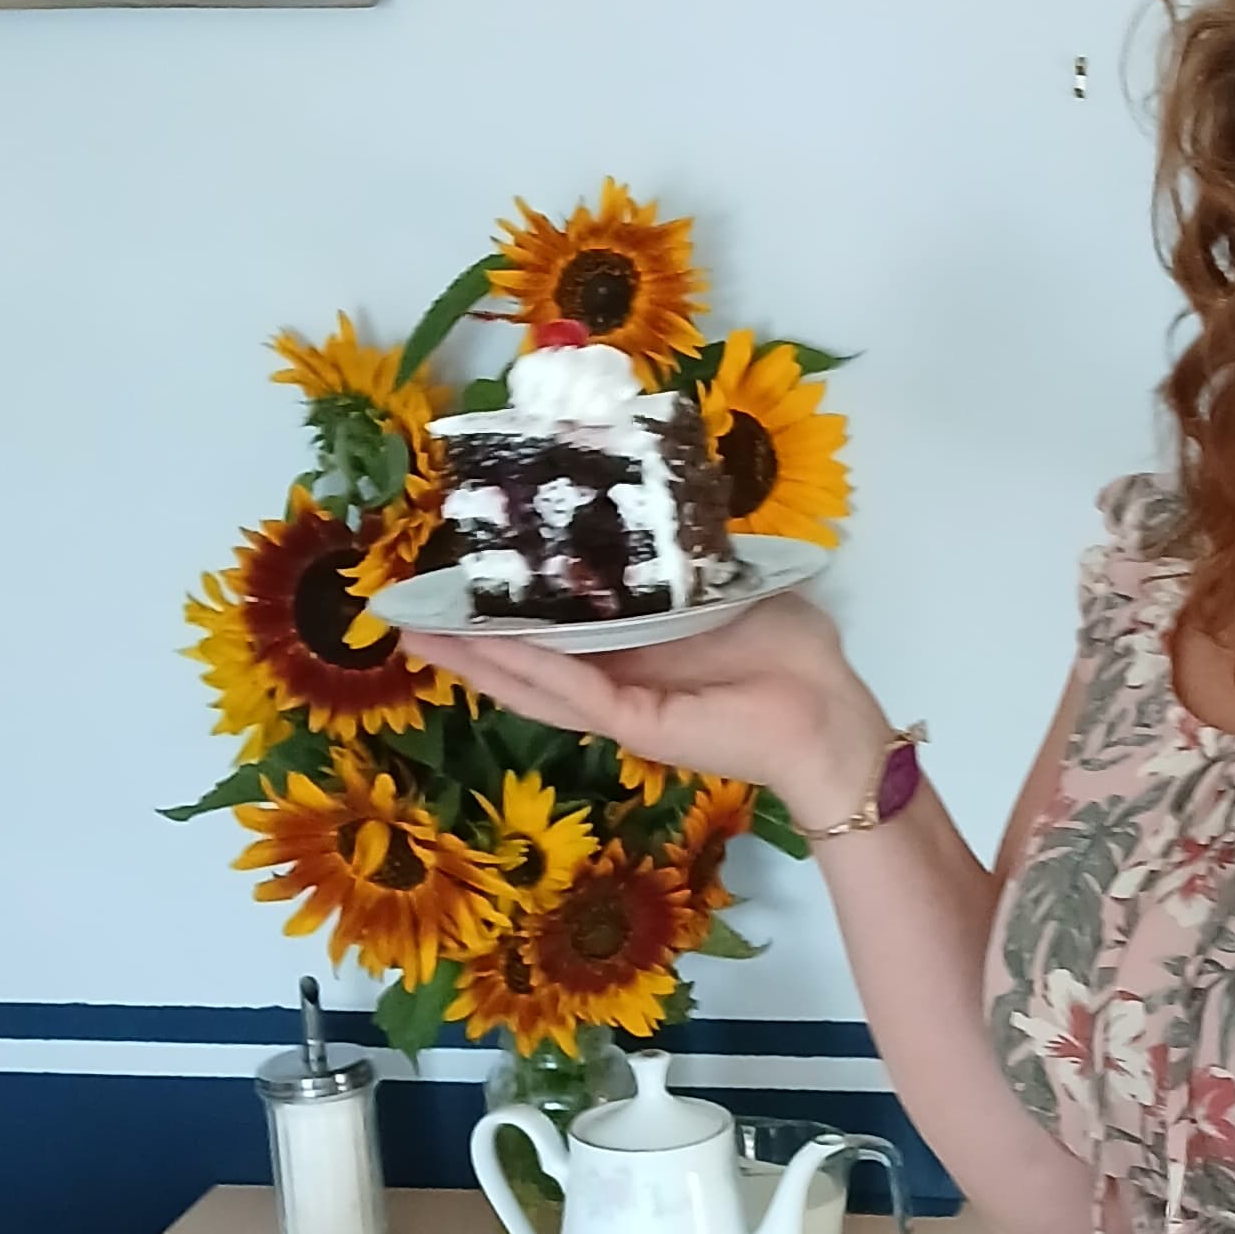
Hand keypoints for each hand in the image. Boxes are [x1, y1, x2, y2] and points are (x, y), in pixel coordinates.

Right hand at [395, 588, 896, 833]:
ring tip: (414, 636)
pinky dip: (527, 668)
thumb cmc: (793, 653)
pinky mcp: (635, 723)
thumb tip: (661, 510)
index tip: (460, 577)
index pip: (559, 627)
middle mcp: (619, 676)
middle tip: (405, 613)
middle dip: (466, 638)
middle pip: (527, 658)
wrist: (828, 715)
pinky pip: (571, 692)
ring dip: (473, 659)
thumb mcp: (731, 588)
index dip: (508, 605)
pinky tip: (482, 646)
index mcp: (639, 646)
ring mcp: (622, 704)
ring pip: (532, 681)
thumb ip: (688, 562)